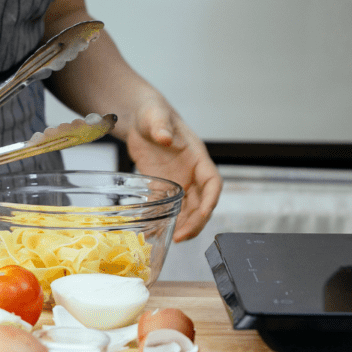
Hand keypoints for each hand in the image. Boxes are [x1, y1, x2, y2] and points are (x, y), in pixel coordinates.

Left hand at [121, 95, 221, 242]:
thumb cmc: (152, 113)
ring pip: (187, 208)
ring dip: (183, 224)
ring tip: (172, 239)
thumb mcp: (155, 116)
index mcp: (196, 157)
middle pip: (201, 202)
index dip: (210, 200)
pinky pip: (168, 206)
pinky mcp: (162, 185)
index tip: (203, 214)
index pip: (212, 182)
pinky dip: (165, 219)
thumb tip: (165, 138)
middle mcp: (190, 172)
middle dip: (195, 221)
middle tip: (181, 237)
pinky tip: (156, 232)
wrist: (139, 118)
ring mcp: (177, 180)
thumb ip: (161, 126)